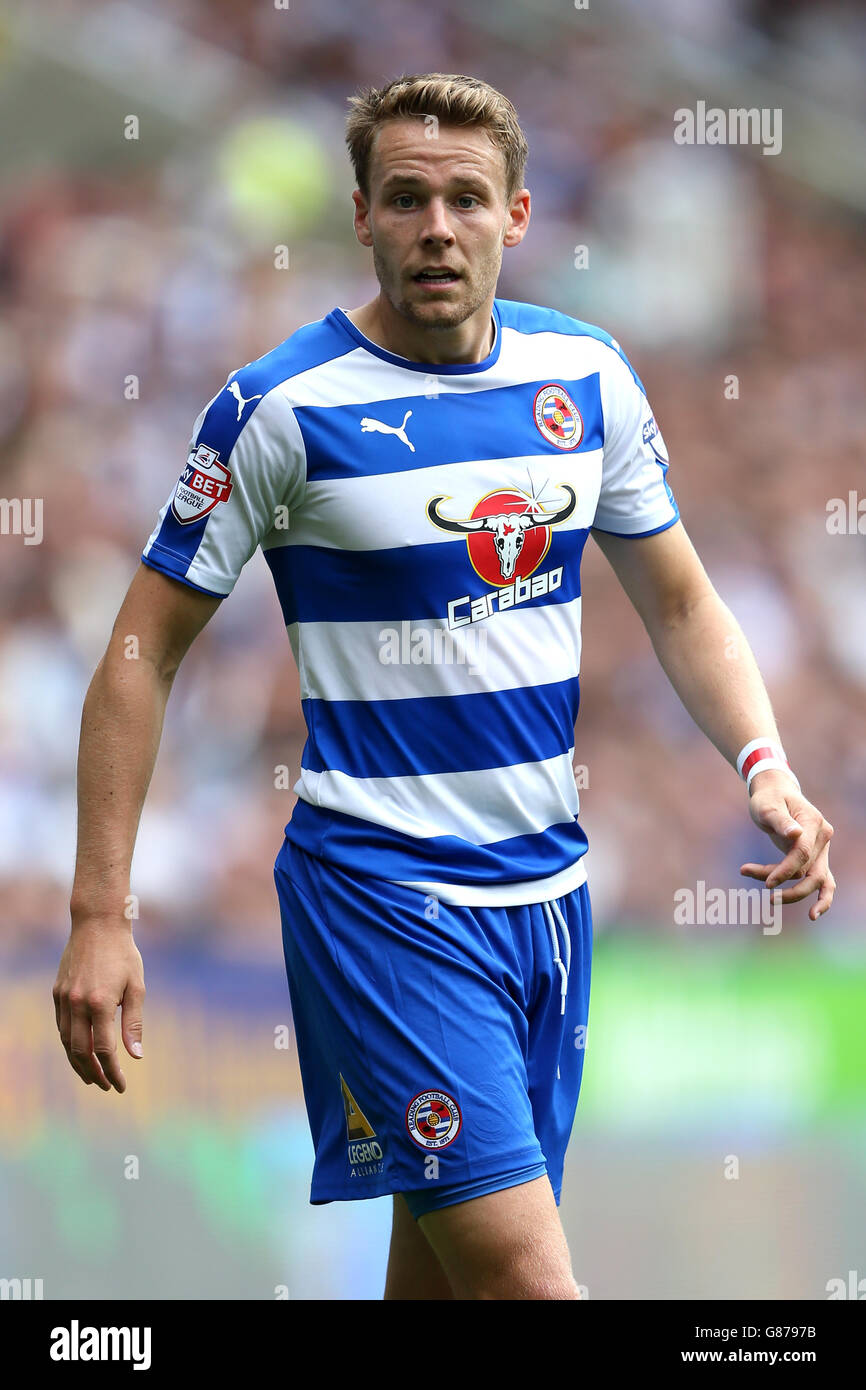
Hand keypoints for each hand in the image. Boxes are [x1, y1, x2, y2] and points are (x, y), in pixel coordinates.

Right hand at [53, 920, 145, 1091]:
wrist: (97, 924)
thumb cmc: (123, 955)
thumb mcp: (136, 987)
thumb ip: (133, 1023)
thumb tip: (136, 1055)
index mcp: (100, 1004)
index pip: (104, 1050)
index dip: (113, 1072)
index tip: (120, 1086)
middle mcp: (77, 1004)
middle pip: (80, 1052)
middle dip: (93, 1073)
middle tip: (106, 1085)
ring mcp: (64, 998)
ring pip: (66, 1041)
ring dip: (78, 1062)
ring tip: (92, 1075)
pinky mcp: (57, 992)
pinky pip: (61, 1025)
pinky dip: (69, 1043)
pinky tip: (80, 1050)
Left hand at [739, 771, 834, 920]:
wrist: (776, 794)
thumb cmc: (768, 799)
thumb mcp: (767, 806)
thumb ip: (780, 820)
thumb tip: (795, 834)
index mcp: (814, 823)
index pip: (802, 853)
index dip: (785, 870)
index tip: (766, 883)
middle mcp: (824, 838)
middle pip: (811, 871)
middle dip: (790, 887)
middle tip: (767, 895)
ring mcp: (822, 850)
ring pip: (815, 880)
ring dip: (795, 893)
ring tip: (775, 904)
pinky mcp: (815, 858)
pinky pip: (821, 881)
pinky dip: (819, 898)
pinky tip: (813, 915)